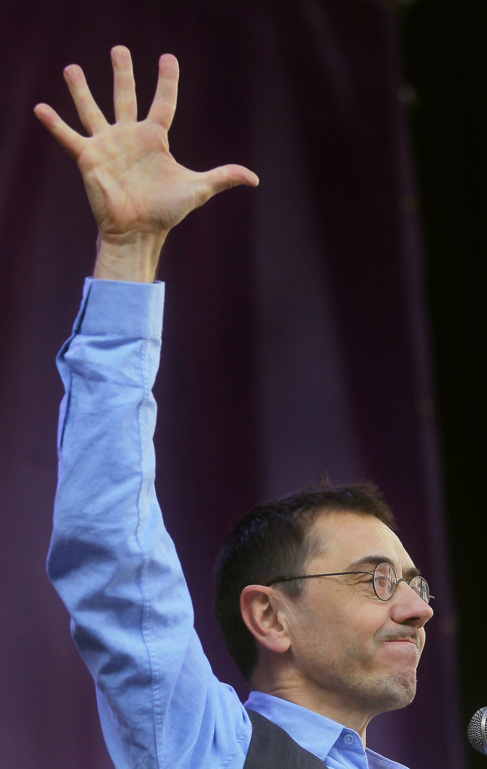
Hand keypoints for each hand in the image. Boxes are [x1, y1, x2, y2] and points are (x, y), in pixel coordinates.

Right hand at [34, 46, 258, 281]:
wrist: (139, 231)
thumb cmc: (167, 211)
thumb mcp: (198, 189)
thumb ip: (223, 177)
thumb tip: (254, 178)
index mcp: (155, 139)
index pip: (164, 102)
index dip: (167, 80)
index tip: (168, 58)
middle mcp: (130, 136)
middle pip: (125, 96)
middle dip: (123, 72)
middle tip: (120, 49)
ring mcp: (108, 145)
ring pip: (92, 109)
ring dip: (82, 89)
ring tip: (73, 68)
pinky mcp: (89, 158)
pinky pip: (68, 136)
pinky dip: (54, 123)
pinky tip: (40, 108)